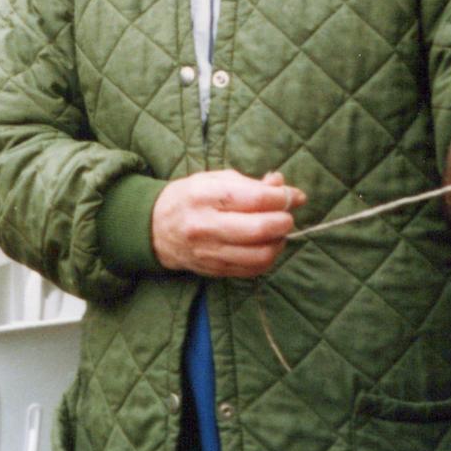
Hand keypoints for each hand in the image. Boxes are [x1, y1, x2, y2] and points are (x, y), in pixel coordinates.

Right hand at [151, 169, 306, 277]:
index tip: (294, 196)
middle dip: (283, 222)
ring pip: (259, 255)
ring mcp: (209, 252)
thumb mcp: (216, 179)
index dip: (281, 198)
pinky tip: (268, 246)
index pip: (254, 198)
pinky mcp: (214, 270)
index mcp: (206, 196)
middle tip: (287, 216)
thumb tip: (284, 187)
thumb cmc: (191, 197)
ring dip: (279, 242)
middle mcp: (206, 226)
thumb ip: (252, 183)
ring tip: (279, 232)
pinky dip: (268, 258)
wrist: (155, 228)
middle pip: (258, 229)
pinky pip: (252, 270)